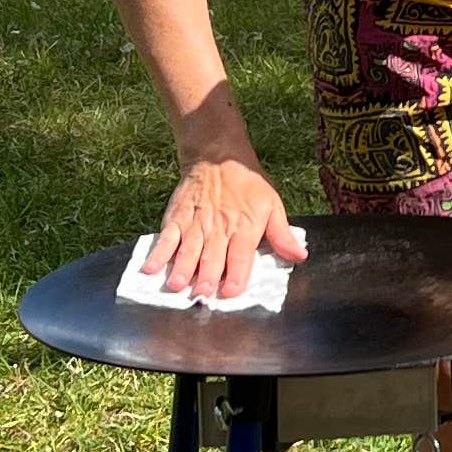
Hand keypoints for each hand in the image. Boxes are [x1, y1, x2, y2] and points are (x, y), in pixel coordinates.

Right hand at [146, 155, 308, 301]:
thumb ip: (282, 234)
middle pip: (212, 256)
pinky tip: (151, 269)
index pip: (240, 255)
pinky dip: (158, 254)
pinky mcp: (176, 219)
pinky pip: (166, 238)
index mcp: (244, 227)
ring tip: (177, 286)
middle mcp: (219, 228)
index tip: (230, 291)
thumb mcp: (272, 204)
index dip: (235, 274)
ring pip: (188, 250)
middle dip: (206, 277)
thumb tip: (299, 255)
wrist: (218, 157)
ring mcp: (195, 224)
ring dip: (182, 269)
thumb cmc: (248, 185)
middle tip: (201, 295)